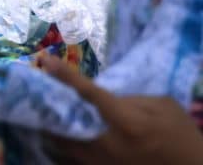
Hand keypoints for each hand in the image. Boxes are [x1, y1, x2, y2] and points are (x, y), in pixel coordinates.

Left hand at [40, 54, 202, 163]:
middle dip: (48, 105)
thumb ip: (126, 97)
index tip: (46, 61)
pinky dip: (59, 142)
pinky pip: (67, 157)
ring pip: (60, 142)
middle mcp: (107, 143)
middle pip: (63, 121)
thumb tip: (96, 94)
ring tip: (42, 108)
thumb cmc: (178, 133)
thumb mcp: (161, 106)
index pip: (88, 93)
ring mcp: (100, 162)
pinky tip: (56, 130)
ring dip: (50, 124)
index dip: (65, 75)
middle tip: (36, 88)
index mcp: (125, 122)